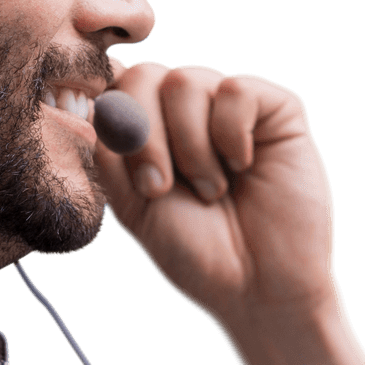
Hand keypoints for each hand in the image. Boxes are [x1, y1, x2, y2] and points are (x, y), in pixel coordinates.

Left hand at [93, 58, 339, 332]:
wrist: (258, 288)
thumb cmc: (194, 251)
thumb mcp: (132, 206)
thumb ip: (108, 154)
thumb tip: (90, 106)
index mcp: (146, 130)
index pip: (113, 88)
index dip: (110, 115)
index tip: (121, 163)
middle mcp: (184, 111)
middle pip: (142, 75)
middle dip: (143, 135)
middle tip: (158, 188)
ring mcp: (227, 106)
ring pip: (184, 81)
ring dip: (190, 146)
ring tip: (211, 190)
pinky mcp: (275, 109)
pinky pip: (236, 89)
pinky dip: (231, 133)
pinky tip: (242, 165)